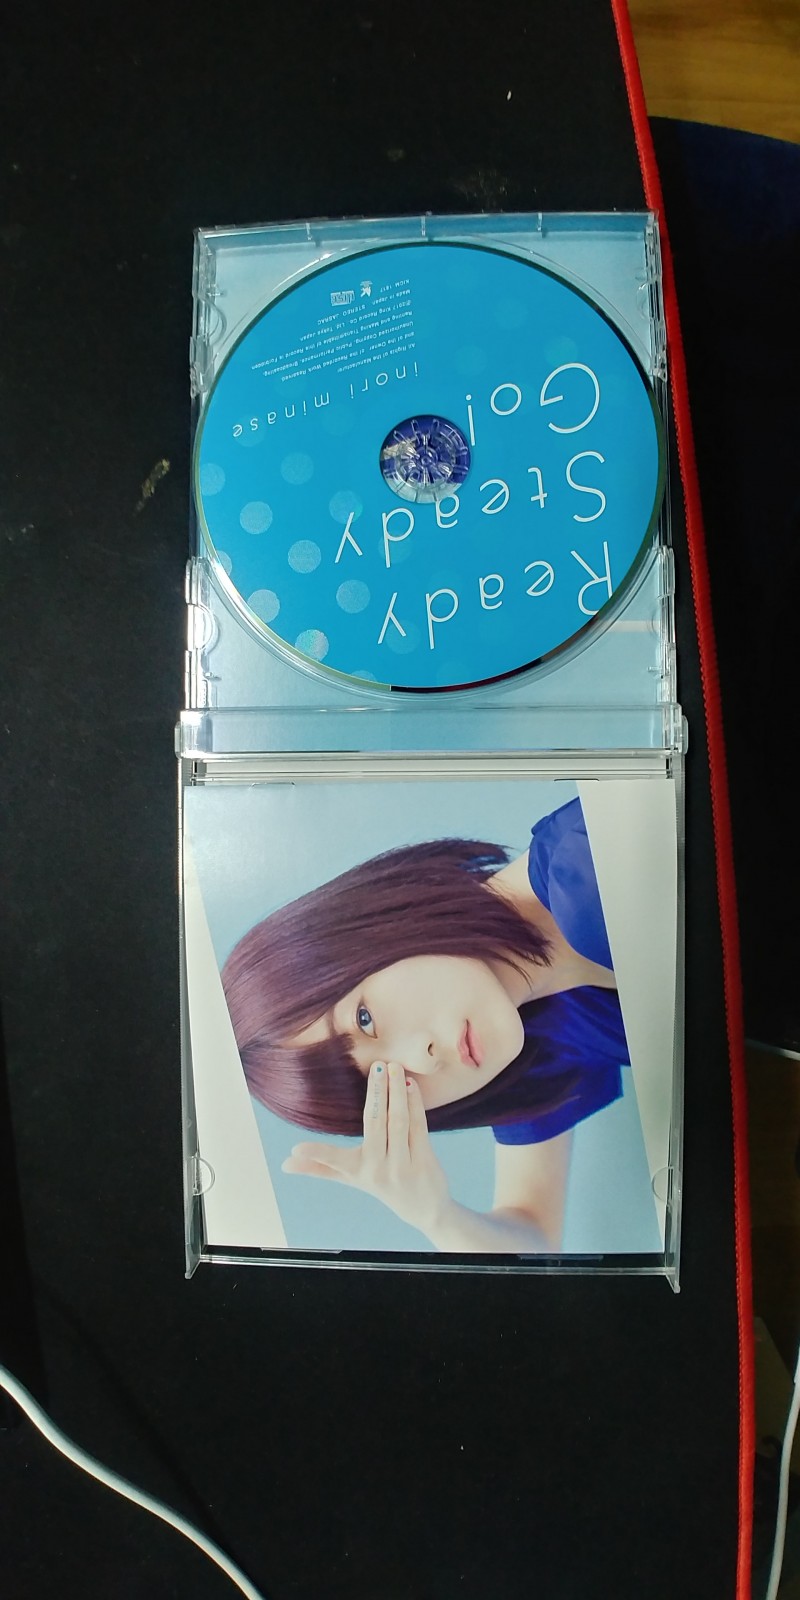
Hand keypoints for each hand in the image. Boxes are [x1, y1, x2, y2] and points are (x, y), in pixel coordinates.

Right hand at [281, 1061, 451, 1236]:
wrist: (423, 1208)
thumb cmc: (381, 1185)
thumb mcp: (350, 1177)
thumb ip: (319, 1167)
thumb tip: (284, 1164)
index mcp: (358, 1170)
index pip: (333, 1161)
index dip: (315, 1155)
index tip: (295, 1150)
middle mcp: (379, 1169)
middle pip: (375, 1124)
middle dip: (376, 1092)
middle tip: (376, 1065)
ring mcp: (403, 1165)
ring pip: (399, 1121)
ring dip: (397, 1091)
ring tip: (394, 1067)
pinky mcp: (425, 1159)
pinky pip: (418, 1126)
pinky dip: (414, 1103)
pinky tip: (410, 1084)